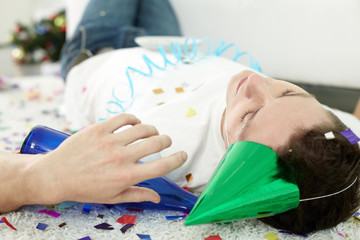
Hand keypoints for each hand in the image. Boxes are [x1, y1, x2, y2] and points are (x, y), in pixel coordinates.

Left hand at [21, 114, 186, 204]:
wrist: (56, 175)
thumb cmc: (85, 189)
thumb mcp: (112, 197)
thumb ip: (138, 195)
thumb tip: (157, 197)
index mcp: (127, 176)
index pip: (162, 166)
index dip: (178, 159)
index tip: (183, 154)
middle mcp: (121, 157)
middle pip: (156, 142)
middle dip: (166, 140)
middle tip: (165, 141)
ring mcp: (110, 141)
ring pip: (143, 128)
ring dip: (152, 129)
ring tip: (150, 132)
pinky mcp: (99, 128)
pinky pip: (124, 118)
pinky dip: (134, 119)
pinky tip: (134, 124)